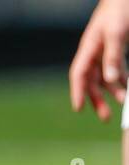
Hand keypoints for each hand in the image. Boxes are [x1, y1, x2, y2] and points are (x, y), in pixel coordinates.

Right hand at [71, 0, 128, 119]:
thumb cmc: (120, 9)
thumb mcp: (117, 34)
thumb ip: (113, 57)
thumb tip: (110, 80)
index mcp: (88, 48)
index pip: (78, 74)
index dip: (77, 92)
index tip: (79, 108)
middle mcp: (93, 52)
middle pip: (91, 81)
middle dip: (98, 99)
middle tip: (106, 116)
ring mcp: (103, 51)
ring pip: (104, 77)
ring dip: (112, 90)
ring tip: (123, 102)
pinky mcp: (115, 49)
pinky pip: (115, 68)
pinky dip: (121, 78)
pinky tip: (127, 86)